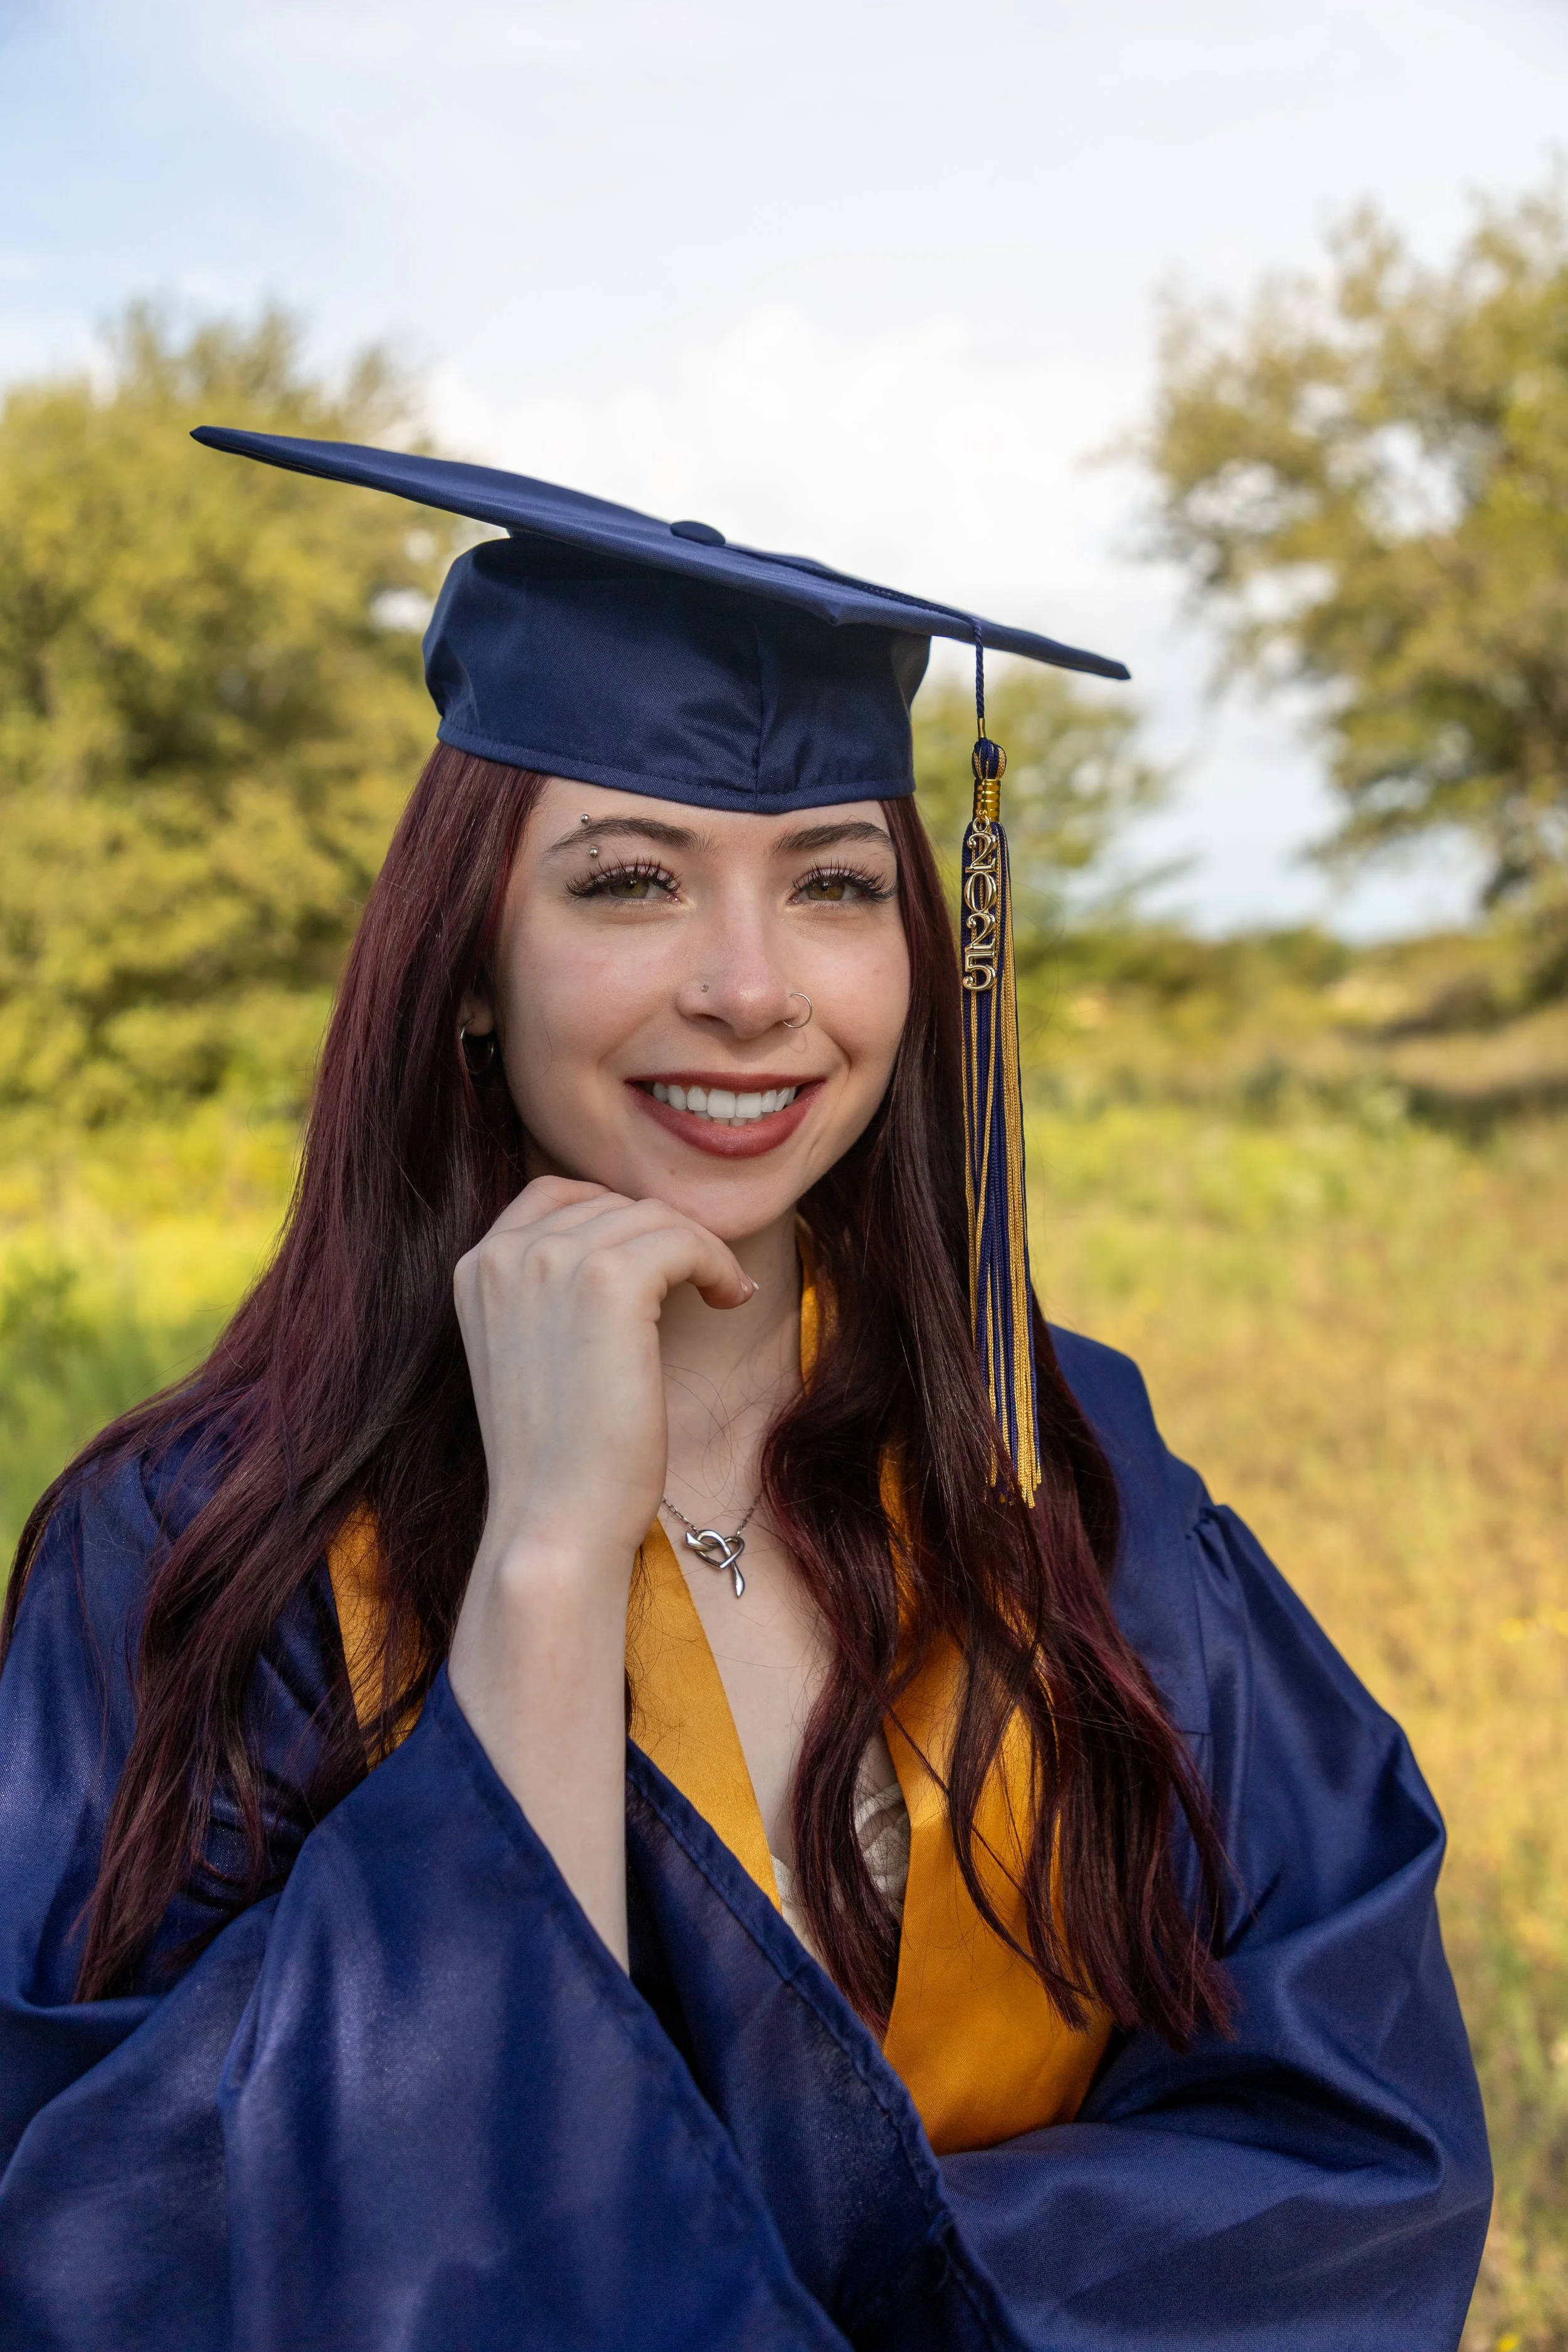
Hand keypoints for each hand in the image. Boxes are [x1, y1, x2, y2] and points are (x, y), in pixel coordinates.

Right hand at [446, 1176, 752, 1965]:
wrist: (553, 1523)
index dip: (617, 1219)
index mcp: (475, 1268)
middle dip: (663, 1238)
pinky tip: (728, 1301)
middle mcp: (502, 1252)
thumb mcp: (537, 1354)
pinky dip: (714, 1262)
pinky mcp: (607, 1279)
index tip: (658, 1264)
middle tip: (701, 1282)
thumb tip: (636, 1241)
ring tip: (717, 1295)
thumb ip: (555, 1292)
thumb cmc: (558, 1458)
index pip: (556, 1195)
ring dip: (695, 1251)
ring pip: (650, 1216)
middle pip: (610, 1201)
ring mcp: (550, 1260)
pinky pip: (681, 1236)